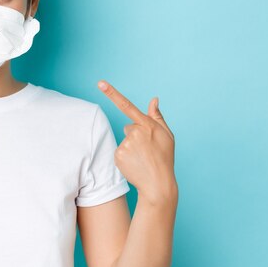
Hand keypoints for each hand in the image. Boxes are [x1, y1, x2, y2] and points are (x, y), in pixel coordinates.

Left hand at [97, 80, 176, 205]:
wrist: (157, 183)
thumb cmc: (164, 158)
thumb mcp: (167, 136)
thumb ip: (157, 117)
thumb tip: (154, 99)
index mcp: (147, 125)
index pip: (127, 105)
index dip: (112, 93)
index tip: (100, 83)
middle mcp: (135, 132)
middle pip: (129, 127)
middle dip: (136, 135)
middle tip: (147, 149)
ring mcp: (125, 144)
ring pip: (125, 140)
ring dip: (132, 147)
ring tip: (143, 158)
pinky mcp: (118, 154)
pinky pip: (120, 151)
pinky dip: (126, 156)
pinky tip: (135, 163)